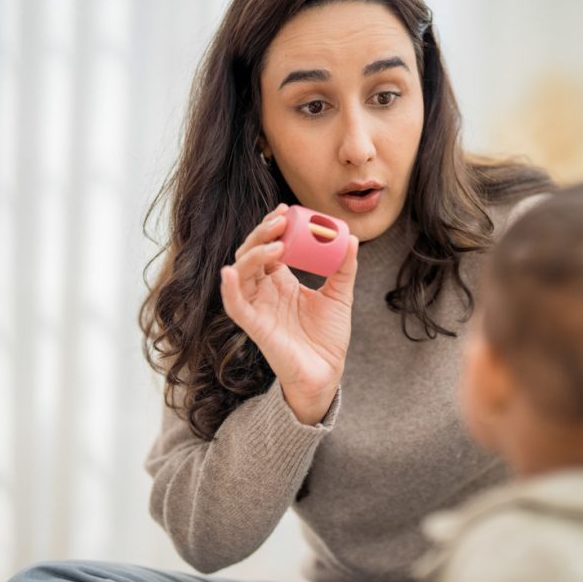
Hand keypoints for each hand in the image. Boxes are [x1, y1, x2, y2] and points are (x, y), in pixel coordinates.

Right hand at [219, 203, 358, 424]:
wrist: (326, 373)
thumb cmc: (327, 338)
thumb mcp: (339, 296)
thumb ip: (344, 268)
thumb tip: (352, 238)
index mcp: (280, 281)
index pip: (269, 246)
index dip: (272, 227)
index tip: (286, 209)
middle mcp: (264, 291)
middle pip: (252, 253)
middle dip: (262, 234)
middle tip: (280, 220)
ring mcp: (257, 307)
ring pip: (241, 273)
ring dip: (253, 255)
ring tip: (275, 246)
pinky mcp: (254, 326)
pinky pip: (235, 305)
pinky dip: (230, 288)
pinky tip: (231, 272)